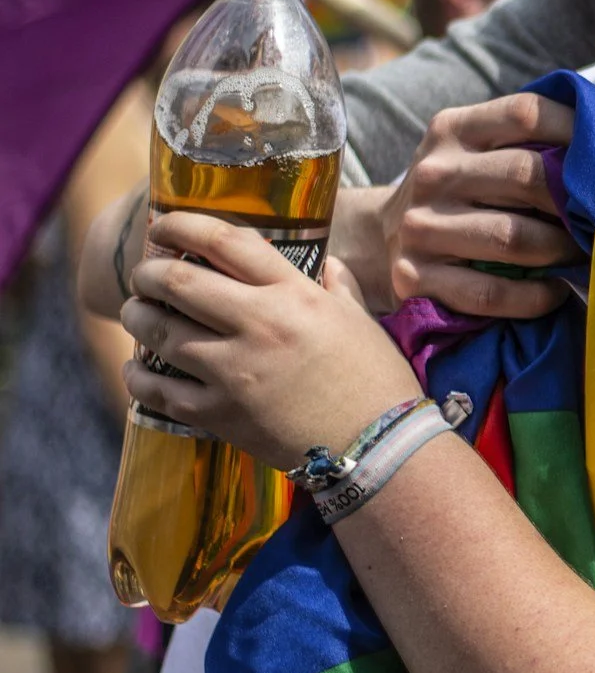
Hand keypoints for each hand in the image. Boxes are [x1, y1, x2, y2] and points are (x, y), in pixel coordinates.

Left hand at [122, 213, 423, 468]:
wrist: (379, 447)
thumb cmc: (378, 382)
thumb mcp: (362, 322)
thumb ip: (340, 287)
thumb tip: (328, 264)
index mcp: (295, 296)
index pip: (227, 242)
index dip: (185, 225)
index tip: (167, 225)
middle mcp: (259, 324)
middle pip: (177, 281)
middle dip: (149, 272)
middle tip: (145, 276)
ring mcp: (234, 370)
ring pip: (158, 330)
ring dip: (138, 316)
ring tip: (138, 313)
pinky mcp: (218, 413)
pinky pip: (157, 388)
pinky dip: (139, 375)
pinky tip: (138, 369)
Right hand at [383, 94, 582, 317]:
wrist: (378, 239)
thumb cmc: (459, 192)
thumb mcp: (477, 151)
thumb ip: (527, 141)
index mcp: (452, 129)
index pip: (525, 113)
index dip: (577, 131)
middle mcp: (432, 172)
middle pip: (525, 175)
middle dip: (575, 202)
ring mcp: (419, 226)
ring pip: (512, 237)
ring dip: (562, 250)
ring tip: (585, 255)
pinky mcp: (414, 277)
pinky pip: (492, 292)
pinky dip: (535, 296)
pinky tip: (555, 291)